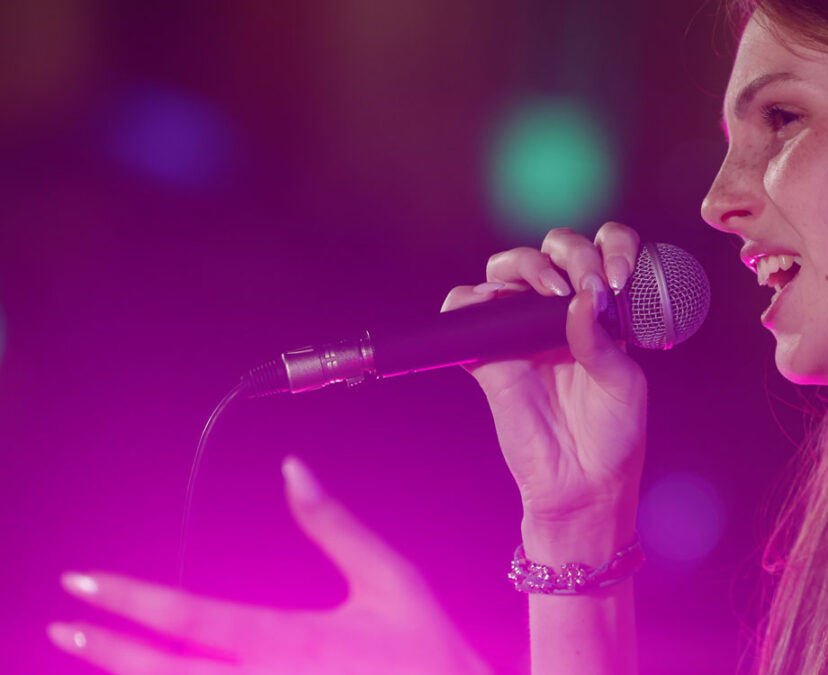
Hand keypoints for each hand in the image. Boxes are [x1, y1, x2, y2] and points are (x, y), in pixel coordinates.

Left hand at [47, 456, 490, 674]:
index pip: (195, 616)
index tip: (85, 580)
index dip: (133, 598)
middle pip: (167, 672)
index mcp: (296, 641)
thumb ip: (335, 524)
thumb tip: (292, 470)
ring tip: (96, 657)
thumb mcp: (390, 577)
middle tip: (65, 626)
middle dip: (107, 650)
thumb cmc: (428, 653)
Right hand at [441, 224, 646, 553]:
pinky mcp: (488, 355)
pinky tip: (493, 308)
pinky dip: (468, 300)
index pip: (604, 251)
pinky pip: (464, 312)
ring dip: (524, 266)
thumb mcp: (622, 382)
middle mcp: (560, 313)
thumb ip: (600, 338)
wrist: (582, 486)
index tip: (617, 279)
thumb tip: (582, 295)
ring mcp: (521, 331)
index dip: (612, 247)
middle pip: (553, 249)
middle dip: (569, 252)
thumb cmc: (612, 435)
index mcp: (602, 312)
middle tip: (583, 286)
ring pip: (504, 270)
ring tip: (546, 292)